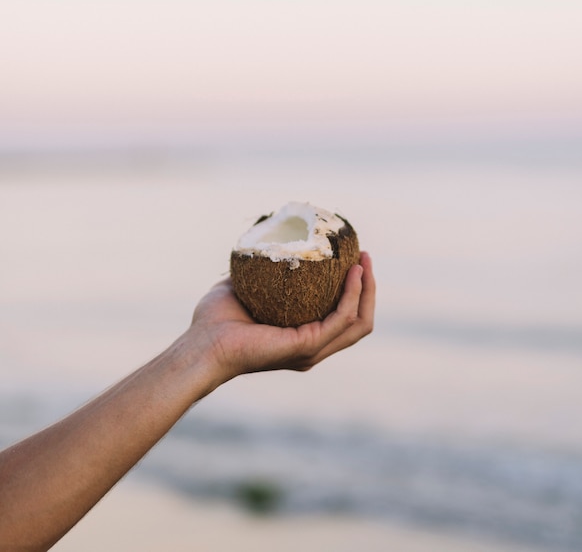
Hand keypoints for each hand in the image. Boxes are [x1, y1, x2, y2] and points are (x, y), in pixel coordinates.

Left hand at [188, 252, 374, 384]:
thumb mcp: (247, 287)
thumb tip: (272, 243)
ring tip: (363, 261)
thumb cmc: (215, 320)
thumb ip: (264, 271)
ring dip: (366, 290)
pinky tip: (353, 273)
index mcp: (301, 337)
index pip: (342, 316)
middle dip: (368, 288)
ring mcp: (312, 350)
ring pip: (358, 322)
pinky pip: (341, 319)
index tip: (353, 259)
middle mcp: (312, 347)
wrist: (201, 343)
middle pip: (359, 320)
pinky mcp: (307, 346)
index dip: (355, 289)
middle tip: (364, 257)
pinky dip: (352, 295)